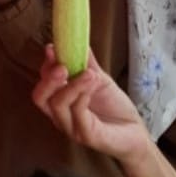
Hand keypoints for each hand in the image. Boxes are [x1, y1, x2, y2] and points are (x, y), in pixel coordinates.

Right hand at [33, 47, 155, 170]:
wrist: (135, 131)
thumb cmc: (114, 107)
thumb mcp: (98, 79)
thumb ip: (86, 63)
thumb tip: (78, 40)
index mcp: (60, 100)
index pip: (43, 84)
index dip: (46, 66)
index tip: (53, 49)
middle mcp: (60, 115)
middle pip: (40, 98)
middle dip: (48, 79)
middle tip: (62, 66)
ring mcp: (72, 127)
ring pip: (58, 105)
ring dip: (72, 85)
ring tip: (90, 74)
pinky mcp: (86, 136)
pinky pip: (78, 114)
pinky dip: (83, 96)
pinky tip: (94, 84)